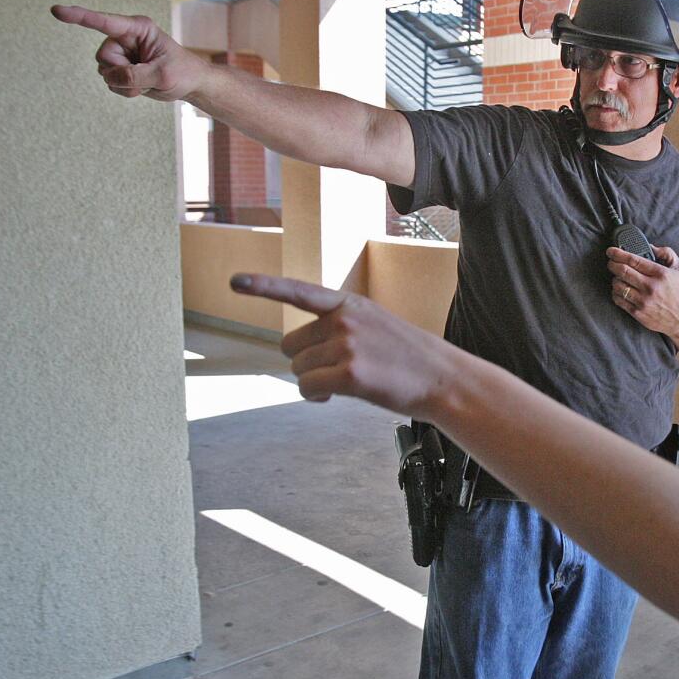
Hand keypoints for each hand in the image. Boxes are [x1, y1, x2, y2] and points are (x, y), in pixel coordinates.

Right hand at [50, 5, 207, 101]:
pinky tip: (142, 86)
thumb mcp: (163, 75)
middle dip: (123, 72)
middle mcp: (124, 38)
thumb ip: (134, 75)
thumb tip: (109, 77)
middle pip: (104, 57)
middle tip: (148, 75)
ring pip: (105, 71)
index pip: (103, 22)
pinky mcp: (120, 68)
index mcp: (138, 29)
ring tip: (148, 80)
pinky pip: (111, 83)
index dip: (79, 16)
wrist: (190, 84)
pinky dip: (126, 90)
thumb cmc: (182, 72)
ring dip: (126, 84)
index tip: (56, 10)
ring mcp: (121, 53)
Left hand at [230, 273, 454, 417]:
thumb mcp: (375, 326)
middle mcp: (344, 320)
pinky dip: (316, 397)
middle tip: (335, 371)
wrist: (443, 379)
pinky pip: (308, 388)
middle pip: (290, 345)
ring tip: (346, 383)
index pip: (299, 291)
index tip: (235, 281)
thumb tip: (300, 353)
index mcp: (349, 304)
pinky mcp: (350, 374)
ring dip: (313, 382)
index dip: (264, 286)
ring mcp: (346, 345)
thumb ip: (339, 328)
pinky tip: (335, 397)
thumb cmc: (409, 358)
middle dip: (305, 362)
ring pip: (298, 370)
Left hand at [607, 244, 678, 337]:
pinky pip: (618, 300)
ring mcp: (643, 301)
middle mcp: (650, 287)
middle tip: (611, 262)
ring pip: (618, 285)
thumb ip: (667, 253)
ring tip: (618, 277)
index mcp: (660, 273)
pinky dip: (615, 293)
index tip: (611, 251)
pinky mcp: (638, 312)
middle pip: (622, 271)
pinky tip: (620, 290)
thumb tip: (650, 247)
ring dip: (614, 279)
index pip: (633, 260)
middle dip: (612, 264)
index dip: (618, 253)